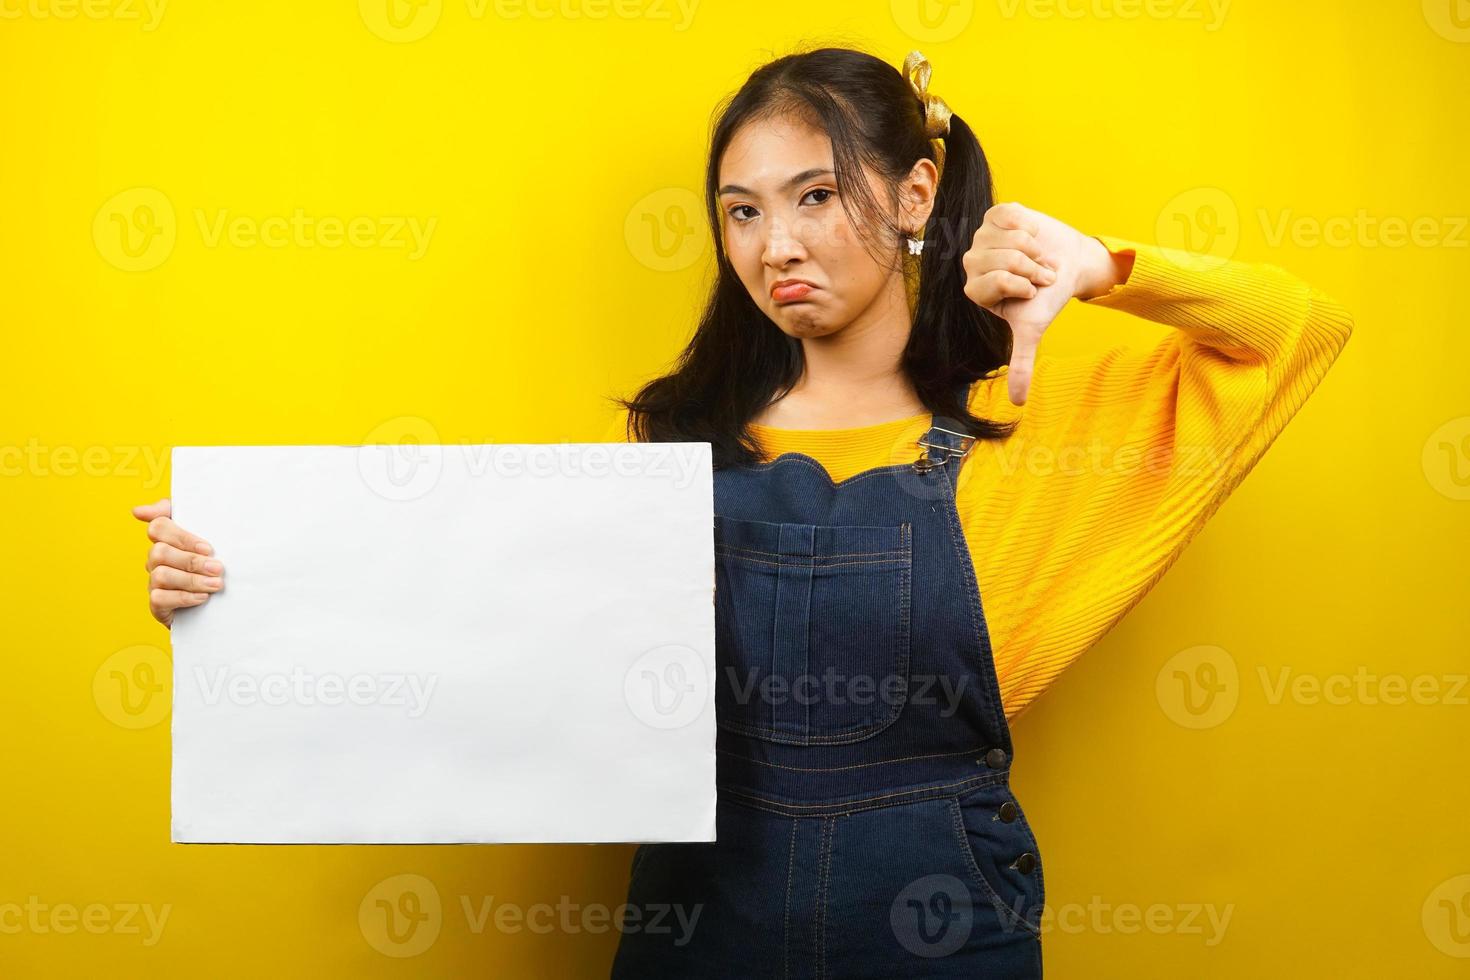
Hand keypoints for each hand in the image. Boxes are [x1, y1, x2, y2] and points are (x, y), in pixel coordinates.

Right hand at [131, 497, 222, 627]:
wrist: (221, 602)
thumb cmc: (213, 562)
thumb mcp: (209, 535)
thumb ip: (186, 514)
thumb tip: (138, 511)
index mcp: (166, 540)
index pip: (158, 527)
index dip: (181, 537)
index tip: (207, 548)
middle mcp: (156, 559)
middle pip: (160, 552)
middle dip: (191, 561)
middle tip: (218, 568)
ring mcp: (154, 582)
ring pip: (161, 575)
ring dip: (191, 580)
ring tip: (216, 584)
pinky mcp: (157, 605)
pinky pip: (159, 598)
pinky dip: (183, 597)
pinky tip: (202, 597)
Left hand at [961, 202, 1124, 404]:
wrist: (1068, 265)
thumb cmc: (1046, 298)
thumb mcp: (1033, 330)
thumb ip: (1021, 363)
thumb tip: (1019, 405)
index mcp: (975, 290)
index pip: (996, 280)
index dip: (1022, 283)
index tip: (1031, 291)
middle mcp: (973, 263)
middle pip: (1003, 258)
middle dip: (1031, 268)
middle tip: (1039, 275)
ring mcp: (982, 236)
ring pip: (1010, 238)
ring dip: (1035, 249)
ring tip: (1038, 258)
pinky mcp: (996, 215)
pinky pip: (1011, 216)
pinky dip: (1031, 226)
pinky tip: (1033, 236)